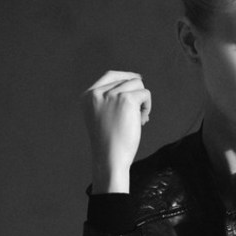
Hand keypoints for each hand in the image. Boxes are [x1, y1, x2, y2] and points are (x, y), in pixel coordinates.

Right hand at [81, 70, 151, 191]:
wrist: (110, 159)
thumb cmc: (110, 144)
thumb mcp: (104, 118)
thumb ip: (111, 100)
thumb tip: (136, 81)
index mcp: (88, 96)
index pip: (111, 76)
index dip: (126, 78)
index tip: (138, 82)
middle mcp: (97, 93)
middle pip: (126, 79)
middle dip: (135, 95)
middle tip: (138, 116)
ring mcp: (111, 95)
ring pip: (137, 84)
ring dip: (142, 101)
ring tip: (140, 120)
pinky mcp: (126, 99)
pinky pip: (145, 93)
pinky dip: (147, 106)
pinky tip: (143, 121)